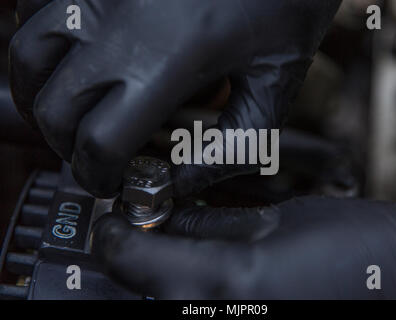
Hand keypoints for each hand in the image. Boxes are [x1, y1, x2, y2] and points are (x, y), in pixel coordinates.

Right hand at [9, 0, 341, 197]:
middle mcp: (123, 19)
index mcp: (173, 57)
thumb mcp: (274, 86)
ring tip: (69, 115)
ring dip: (41, 98)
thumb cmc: (286, 6)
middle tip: (93, 156)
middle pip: (54, 107)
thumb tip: (178, 183)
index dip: (98, 174)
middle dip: (67, 147)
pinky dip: (42, 46)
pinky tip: (71, 61)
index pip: (101, 139)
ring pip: (28, 56)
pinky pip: (36, 10)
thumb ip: (231, 148)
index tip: (109, 181)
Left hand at [92, 196, 395, 298]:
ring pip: (169, 301)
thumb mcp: (280, 220)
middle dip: (137, 255)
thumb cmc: (367, 250)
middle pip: (143, 288)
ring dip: (162, 273)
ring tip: (175, 241)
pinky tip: (207, 264)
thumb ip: (214, 222)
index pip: (132, 258)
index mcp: (226, 285)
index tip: (112, 219)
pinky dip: (192, 289)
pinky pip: (201, 308)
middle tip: (144, 224)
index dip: (114, 234)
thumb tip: (167, 215)